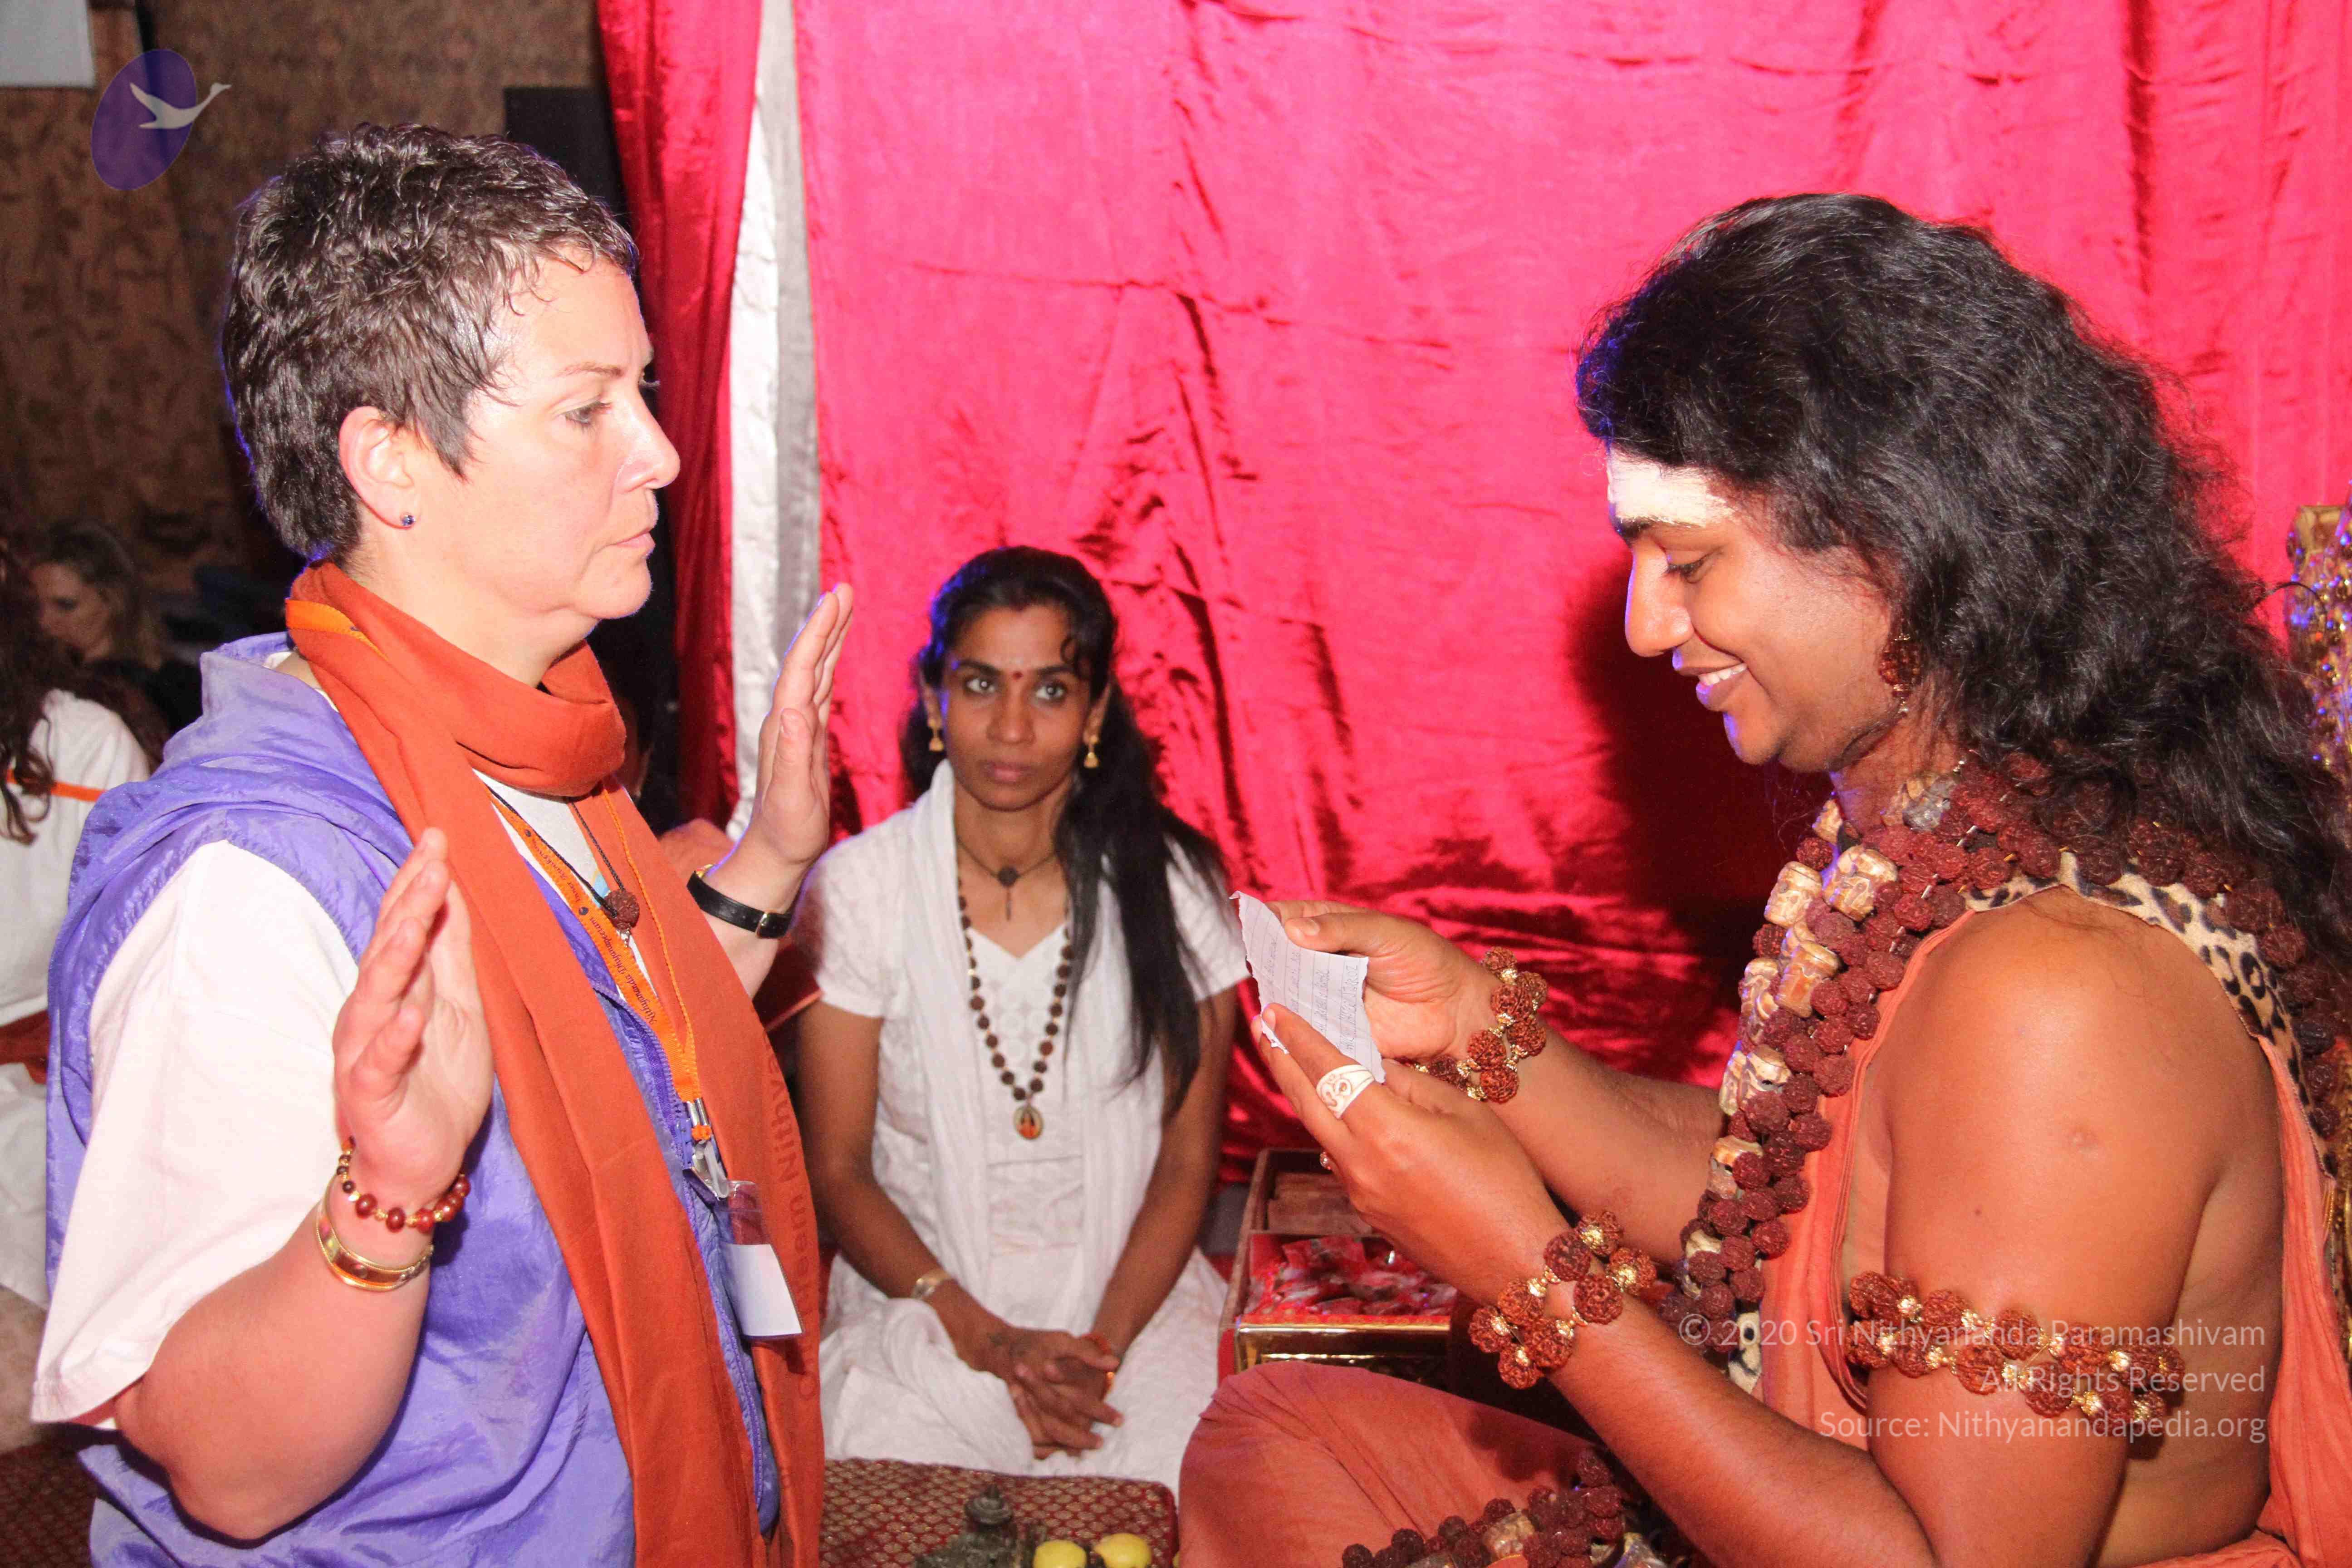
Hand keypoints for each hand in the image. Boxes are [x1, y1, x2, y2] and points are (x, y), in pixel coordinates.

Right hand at [332, 830, 492, 1214]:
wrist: (419, 1162)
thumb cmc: (436, 1082)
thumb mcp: (456, 1006)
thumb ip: (448, 953)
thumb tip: (451, 893)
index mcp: (395, 988)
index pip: (402, 923)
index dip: (418, 880)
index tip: (437, 836)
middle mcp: (371, 1011)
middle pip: (386, 948)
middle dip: (409, 903)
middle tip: (431, 858)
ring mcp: (365, 1050)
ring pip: (375, 996)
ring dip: (394, 957)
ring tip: (414, 920)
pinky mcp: (368, 1092)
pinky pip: (379, 1061)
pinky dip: (394, 1037)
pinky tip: (408, 1013)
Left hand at [724, 585, 852, 897]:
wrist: (776, 851)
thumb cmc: (787, 831)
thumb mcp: (792, 799)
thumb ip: (792, 756)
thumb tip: (792, 711)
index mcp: (784, 728)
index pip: (801, 669)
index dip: (818, 634)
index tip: (834, 601)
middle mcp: (787, 720)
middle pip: (807, 661)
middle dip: (825, 624)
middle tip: (843, 589)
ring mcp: (796, 727)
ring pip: (814, 671)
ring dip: (829, 638)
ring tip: (843, 608)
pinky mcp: (806, 736)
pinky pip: (819, 689)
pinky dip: (829, 664)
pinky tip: (835, 653)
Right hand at [958, 1320, 1119, 1456]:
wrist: (1001, 1347)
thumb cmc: (1037, 1342)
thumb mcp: (1062, 1340)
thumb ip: (1088, 1353)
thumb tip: (1115, 1364)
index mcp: (1047, 1376)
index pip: (1079, 1400)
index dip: (1100, 1411)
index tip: (1119, 1420)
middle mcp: (1034, 1394)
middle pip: (1062, 1424)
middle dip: (1082, 1437)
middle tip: (1101, 1444)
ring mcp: (1024, 1406)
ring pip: (1046, 1435)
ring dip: (1065, 1444)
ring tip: (1082, 1453)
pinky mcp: (1019, 1412)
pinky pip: (1032, 1436)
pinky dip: (1046, 1447)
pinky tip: (1061, 1451)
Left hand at [1252, 1004, 1561, 1306]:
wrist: (1511, 1261)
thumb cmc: (1504, 1181)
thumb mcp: (1466, 1114)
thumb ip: (1413, 1085)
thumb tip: (1376, 1064)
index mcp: (1386, 1130)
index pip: (1327, 1070)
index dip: (1298, 1037)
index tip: (1275, 1011)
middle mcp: (1360, 1163)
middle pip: (1304, 1102)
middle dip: (1280, 1061)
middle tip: (1262, 1029)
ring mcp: (1360, 1193)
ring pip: (1320, 1133)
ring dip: (1304, 1096)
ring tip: (1295, 1064)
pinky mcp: (1368, 1213)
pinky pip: (1341, 1161)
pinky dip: (1334, 1130)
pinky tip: (1343, 1116)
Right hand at [1267, 900, 1495, 1063]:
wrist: (1455, 1011)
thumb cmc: (1426, 960)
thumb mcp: (1386, 934)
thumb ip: (1341, 930)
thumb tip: (1292, 929)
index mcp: (1333, 927)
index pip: (1288, 918)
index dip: (1266, 920)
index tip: (1247, 924)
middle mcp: (1322, 960)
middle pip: (1280, 958)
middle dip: (1265, 961)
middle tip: (1254, 965)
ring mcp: (1326, 995)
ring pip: (1287, 993)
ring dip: (1275, 995)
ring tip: (1265, 996)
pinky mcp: (1333, 1029)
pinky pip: (1305, 1028)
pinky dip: (1292, 1027)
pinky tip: (1279, 1026)